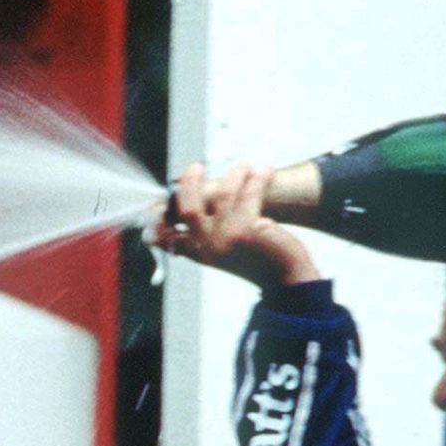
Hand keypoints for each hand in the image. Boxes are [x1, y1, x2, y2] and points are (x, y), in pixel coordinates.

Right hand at [147, 163, 319, 288]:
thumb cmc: (257, 261)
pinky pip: (249, 194)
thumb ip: (205, 236)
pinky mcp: (246, 231)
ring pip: (224, 195)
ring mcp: (225, 239)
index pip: (170, 236)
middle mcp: (208, 247)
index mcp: (200, 253)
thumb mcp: (224, 253)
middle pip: (188, 209)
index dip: (160, 216)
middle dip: (189, 184)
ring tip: (247, 166)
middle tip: (196, 167)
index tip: (162, 198)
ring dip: (236, 174)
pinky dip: (258, 179)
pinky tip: (265, 171)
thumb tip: (190, 207)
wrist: (285, 279)